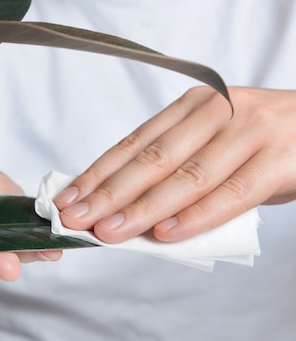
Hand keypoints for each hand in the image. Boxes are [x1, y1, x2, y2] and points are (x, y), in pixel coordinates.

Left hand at [54, 86, 295, 243]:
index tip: (66, 200)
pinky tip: (165, 234)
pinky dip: (196, 216)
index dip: (96, 174)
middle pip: (151, 159)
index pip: (133, 144)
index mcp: (192, 106)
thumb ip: (175, 168)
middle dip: (108, 193)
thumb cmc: (260, 142)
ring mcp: (250, 132)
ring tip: (110, 232)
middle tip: (76, 219)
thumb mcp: (213, 142)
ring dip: (143, 209)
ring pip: (186, 177)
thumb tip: (123, 210)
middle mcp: (217, 111)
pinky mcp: (280, 158)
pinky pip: (231, 193)